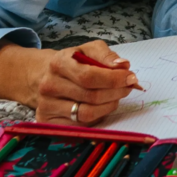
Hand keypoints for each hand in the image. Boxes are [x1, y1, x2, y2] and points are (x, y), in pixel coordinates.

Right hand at [0, 39, 140, 125]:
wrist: (45, 77)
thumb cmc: (73, 63)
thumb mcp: (88, 50)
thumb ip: (106, 56)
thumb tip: (123, 66)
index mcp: (58, 63)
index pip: (89, 76)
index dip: (113, 79)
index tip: (130, 78)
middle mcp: (49, 86)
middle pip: (91, 96)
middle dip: (116, 92)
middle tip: (128, 87)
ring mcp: (46, 106)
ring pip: (87, 114)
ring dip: (109, 106)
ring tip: (116, 97)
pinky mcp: (48, 122)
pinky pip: (81, 125)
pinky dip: (97, 117)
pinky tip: (101, 107)